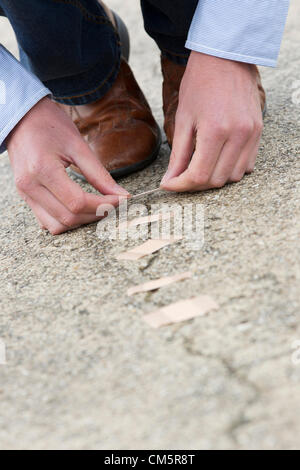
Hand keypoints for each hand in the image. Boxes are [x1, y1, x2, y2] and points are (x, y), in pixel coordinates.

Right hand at [7, 97, 128, 234]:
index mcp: (43, 169)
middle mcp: (30, 186)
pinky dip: (65, 220)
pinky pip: (46, 221)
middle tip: (113, 203)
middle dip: (95, 214)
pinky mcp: (25, 197)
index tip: (120, 199)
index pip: (78, 202)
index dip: (103, 205)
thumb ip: (100, 174)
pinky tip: (79, 208)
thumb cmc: (50, 125)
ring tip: (97, 207)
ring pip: (57, 226)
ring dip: (80, 221)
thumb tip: (122, 195)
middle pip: (69, 217)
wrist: (22, 118)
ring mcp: (25, 194)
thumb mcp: (78, 145)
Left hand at [161, 52, 263, 191]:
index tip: (168, 185)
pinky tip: (217, 159)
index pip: (199, 175)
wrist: (226, 57)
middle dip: (195, 184)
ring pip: (233, 177)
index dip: (181, 185)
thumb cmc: (200, 83)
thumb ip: (178, 154)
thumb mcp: (183, 118)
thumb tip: (170, 180)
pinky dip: (230, 169)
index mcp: (215, 130)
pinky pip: (247, 165)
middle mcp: (237, 135)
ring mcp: (251, 134)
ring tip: (199, 167)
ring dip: (214, 178)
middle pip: (216, 180)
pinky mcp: (258, 132)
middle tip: (180, 177)